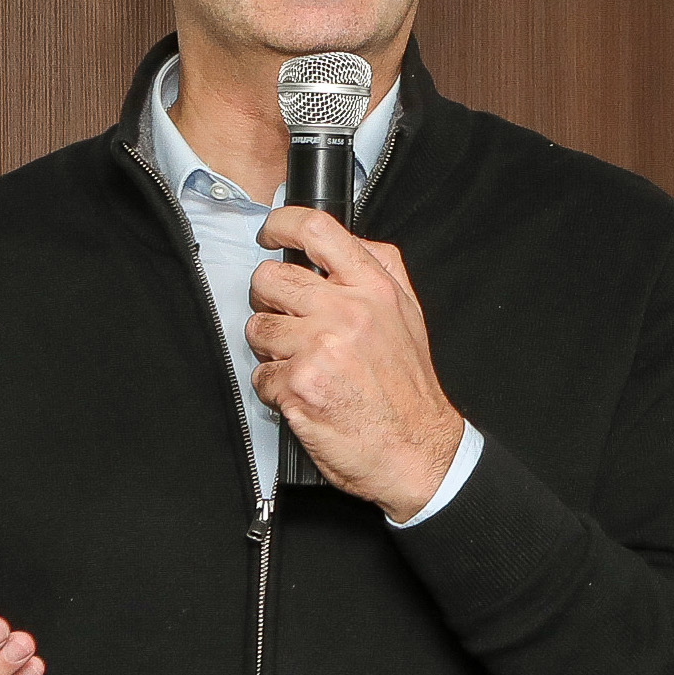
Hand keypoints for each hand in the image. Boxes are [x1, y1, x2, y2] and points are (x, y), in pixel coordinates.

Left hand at [249, 206, 465, 518]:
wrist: (415, 450)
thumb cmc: (408, 388)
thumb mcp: (409, 314)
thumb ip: (379, 271)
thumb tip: (340, 244)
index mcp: (374, 289)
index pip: (317, 231)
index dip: (281, 225)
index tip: (270, 234)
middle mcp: (347, 312)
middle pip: (270, 279)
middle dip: (271, 301)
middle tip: (290, 321)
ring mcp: (320, 348)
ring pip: (258, 327)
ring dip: (272, 348)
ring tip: (304, 364)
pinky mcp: (298, 385)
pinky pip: (260, 373)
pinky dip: (275, 387)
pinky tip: (305, 393)